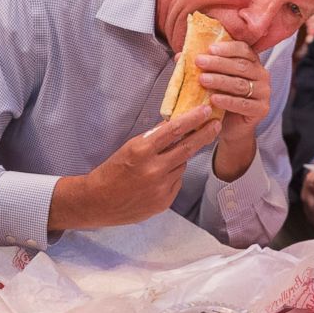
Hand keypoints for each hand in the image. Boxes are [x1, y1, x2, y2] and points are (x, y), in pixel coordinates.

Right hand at [56, 105, 220, 228]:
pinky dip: (173, 176)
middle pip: (187, 148)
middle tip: (216, 124)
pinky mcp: (164, 202)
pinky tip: (158, 177)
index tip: (206, 110)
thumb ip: (153, 139)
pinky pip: (177, 182)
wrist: (97, 202)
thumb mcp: (129, 148)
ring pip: (182, 165)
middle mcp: (154, 169)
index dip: (193, 119)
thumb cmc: (111, 171)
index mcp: (142, 151)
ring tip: (166, 158)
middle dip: (204, 134)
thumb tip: (174, 126)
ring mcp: (161, 187)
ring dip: (180, 158)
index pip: (174, 130)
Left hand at [196, 40, 270, 179]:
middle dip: (218, 63)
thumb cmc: (222, 98)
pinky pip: (243, 104)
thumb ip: (201, 67)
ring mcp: (264, 92)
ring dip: (220, 80)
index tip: (209, 49)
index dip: (227, 48)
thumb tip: (179, 56)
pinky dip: (227, 101)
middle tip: (199, 62)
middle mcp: (262, 75)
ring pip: (240, 84)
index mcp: (252, 62)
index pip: (243, 49)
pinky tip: (214, 99)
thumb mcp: (212, 80)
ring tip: (202, 80)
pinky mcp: (262, 109)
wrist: (231, 127)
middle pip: (240, 65)